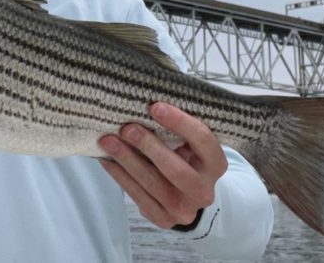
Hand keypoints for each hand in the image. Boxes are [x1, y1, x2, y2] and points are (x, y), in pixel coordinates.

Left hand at [98, 102, 227, 229]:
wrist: (188, 198)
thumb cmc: (185, 160)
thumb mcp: (190, 145)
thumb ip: (176, 131)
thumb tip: (143, 105)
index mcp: (215, 165)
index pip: (202, 140)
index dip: (179, 122)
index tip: (155, 107)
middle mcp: (203, 190)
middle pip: (176, 169)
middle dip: (149, 146)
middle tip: (127, 128)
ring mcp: (183, 209)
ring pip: (151, 183)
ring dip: (127, 159)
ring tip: (108, 141)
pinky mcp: (162, 218)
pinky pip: (137, 195)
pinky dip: (120, 175)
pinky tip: (107, 160)